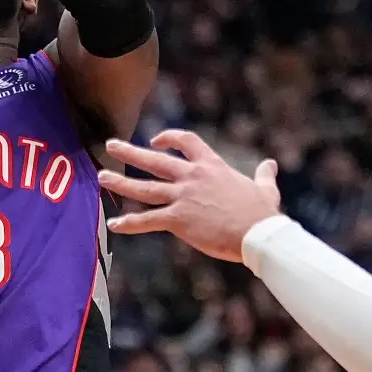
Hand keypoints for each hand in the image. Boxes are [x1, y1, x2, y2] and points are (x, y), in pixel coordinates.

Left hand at [99, 130, 281, 262]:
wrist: (258, 234)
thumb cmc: (262, 214)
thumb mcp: (265, 189)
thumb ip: (264, 176)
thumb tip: (270, 165)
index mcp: (211, 166)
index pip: (186, 141)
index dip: (169, 137)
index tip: (156, 140)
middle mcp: (193, 177)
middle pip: (155, 161)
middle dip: (130, 152)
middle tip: (111, 144)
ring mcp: (183, 198)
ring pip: (144, 188)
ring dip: (120, 182)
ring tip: (101, 176)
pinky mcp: (179, 220)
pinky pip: (147, 221)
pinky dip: (129, 223)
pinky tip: (113, 225)